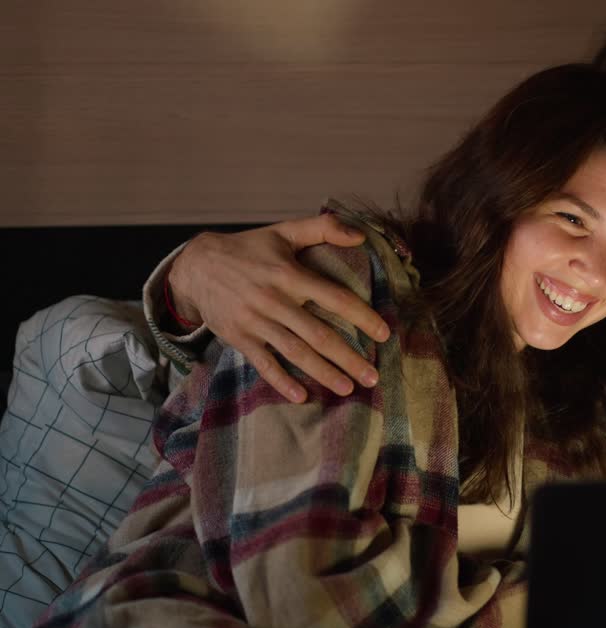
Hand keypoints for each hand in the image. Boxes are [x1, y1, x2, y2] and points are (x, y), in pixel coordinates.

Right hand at [167, 213, 391, 402]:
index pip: (334, 297)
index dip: (362, 316)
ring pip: (295, 352)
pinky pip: (263, 363)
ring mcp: (255, 321)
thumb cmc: (249, 248)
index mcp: (289, 274)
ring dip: (323, 373)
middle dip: (348, 358)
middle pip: (318, 334)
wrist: (195, 265)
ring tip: (348, 388)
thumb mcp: (284, 230)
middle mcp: (273, 299)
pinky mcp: (238, 337)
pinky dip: (281, 381)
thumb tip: (361, 235)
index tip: (385, 334)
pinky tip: (302, 396)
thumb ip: (323, 227)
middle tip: (373, 377)